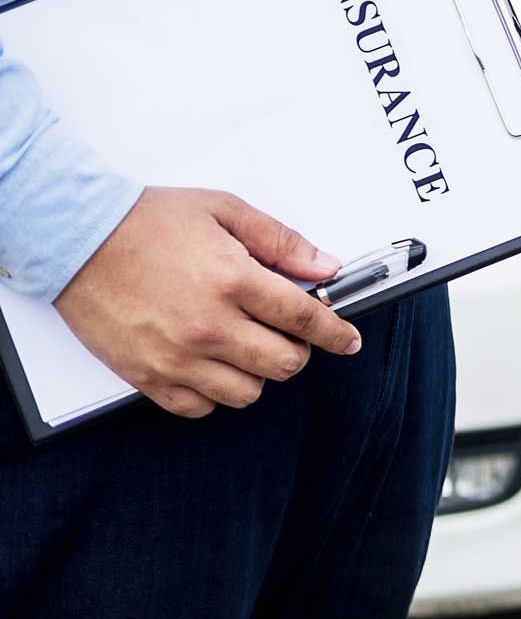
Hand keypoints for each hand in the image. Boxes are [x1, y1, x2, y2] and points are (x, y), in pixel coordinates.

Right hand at [53, 187, 363, 417]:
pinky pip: (199, 407)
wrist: (74, 236)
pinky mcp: (146, 375)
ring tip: (245, 346)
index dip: (337, 334)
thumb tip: (324, 266)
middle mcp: (209, 325)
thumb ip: (280, 241)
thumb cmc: (144, 221)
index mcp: (234, 281)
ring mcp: (176, 356)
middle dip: (297, 351)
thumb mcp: (224, 211)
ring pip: (247, 392)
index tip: (348, 340)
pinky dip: (214, 393)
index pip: (306, 320)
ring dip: (257, 373)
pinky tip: (211, 365)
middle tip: (287, 334)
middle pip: (284, 364)